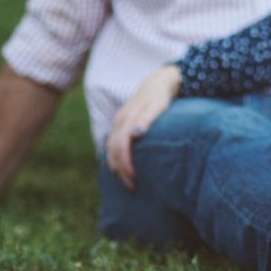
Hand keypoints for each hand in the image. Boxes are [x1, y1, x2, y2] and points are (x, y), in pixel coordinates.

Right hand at [107, 65, 181, 189]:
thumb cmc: (161, 96)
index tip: (135, 180)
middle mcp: (118, 122)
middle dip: (121, 170)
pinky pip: (111, 144)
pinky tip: (119, 169)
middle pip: (113, 151)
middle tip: (132, 187)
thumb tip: (136, 133)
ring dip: (116, 166)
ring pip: (110, 148)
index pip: (121, 147)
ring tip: (126, 182)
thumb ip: (147, 118)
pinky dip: (113, 158)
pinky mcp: (119, 125)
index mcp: (126, 119)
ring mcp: (117, 123)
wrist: (157, 83)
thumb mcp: (157, 105)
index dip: (126, 165)